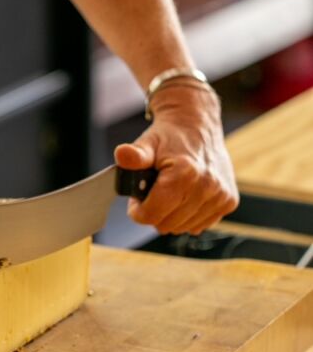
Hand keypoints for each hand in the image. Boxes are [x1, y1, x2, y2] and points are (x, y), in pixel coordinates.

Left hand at [114, 84, 238, 235]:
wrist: (197, 124)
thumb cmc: (169, 136)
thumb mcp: (147, 142)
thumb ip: (134, 154)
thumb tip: (121, 154)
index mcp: (185, 174)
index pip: (152, 215)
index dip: (138, 211)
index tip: (136, 200)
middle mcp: (207, 187)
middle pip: (167, 224)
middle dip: (154, 212)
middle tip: (151, 193)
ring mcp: (221, 196)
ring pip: (183, 228)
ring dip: (172, 216)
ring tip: (168, 193)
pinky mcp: (229, 201)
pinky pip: (200, 225)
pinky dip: (188, 216)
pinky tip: (185, 197)